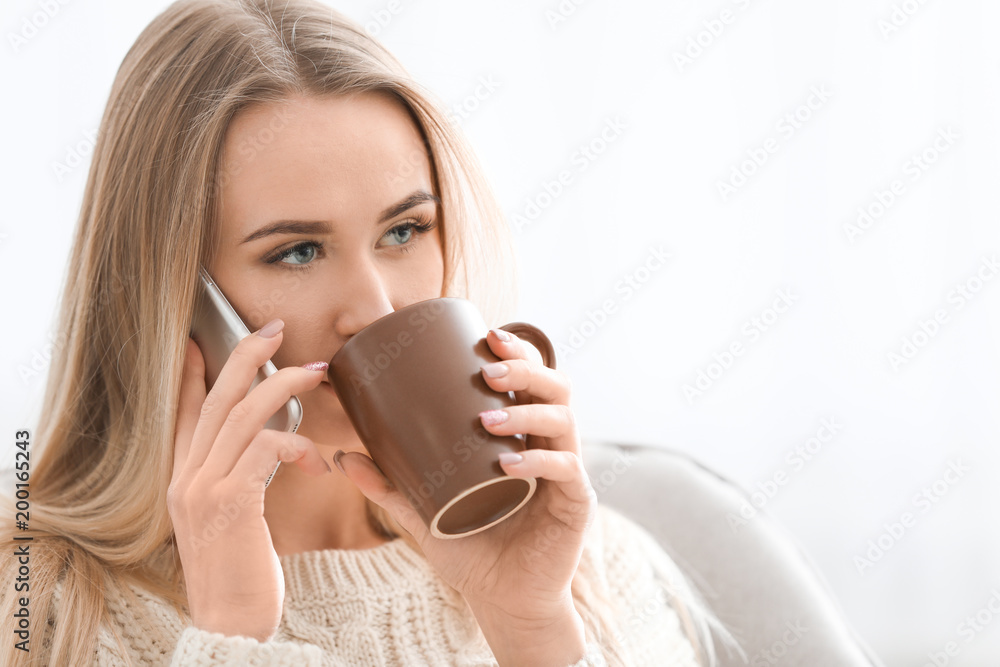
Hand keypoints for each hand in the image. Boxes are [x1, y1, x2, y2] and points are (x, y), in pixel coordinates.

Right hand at [168, 321, 329, 640]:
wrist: (229, 627)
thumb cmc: (239, 577)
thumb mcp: (228, 522)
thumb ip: (235, 482)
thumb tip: (263, 450)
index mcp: (184, 479)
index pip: (183, 413)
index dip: (190, 372)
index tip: (199, 339)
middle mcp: (186, 478)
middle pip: (215, 399)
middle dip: (247, 357)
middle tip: (277, 330)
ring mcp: (204, 489)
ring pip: (243, 414)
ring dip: (284, 386)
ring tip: (318, 373)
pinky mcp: (230, 503)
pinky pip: (265, 449)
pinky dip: (295, 443)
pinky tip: (317, 460)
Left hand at [335, 328, 594, 662]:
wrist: (503, 602)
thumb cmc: (471, 550)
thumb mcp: (424, 514)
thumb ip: (389, 486)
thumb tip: (341, 455)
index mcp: (522, 437)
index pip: (530, 381)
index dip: (517, 351)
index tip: (488, 335)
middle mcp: (549, 447)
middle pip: (555, 389)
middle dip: (526, 369)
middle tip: (489, 370)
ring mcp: (566, 474)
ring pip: (564, 421)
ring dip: (527, 412)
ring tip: (488, 418)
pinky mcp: (576, 505)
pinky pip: (566, 470)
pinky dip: (539, 462)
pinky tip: (510, 465)